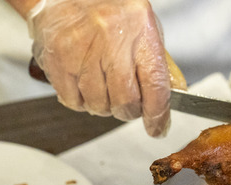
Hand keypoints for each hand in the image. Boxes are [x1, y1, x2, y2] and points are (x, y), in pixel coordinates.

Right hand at [28, 0, 170, 136]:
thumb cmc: (108, 8)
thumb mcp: (144, 27)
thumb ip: (158, 63)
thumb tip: (172, 97)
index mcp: (140, 30)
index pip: (155, 86)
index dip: (157, 115)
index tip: (157, 127)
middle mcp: (111, 40)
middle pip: (125, 102)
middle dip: (129, 111)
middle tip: (127, 104)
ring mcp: (81, 51)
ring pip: (98, 105)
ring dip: (104, 106)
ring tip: (103, 87)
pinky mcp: (58, 61)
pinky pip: (73, 101)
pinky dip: (81, 102)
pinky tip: (85, 85)